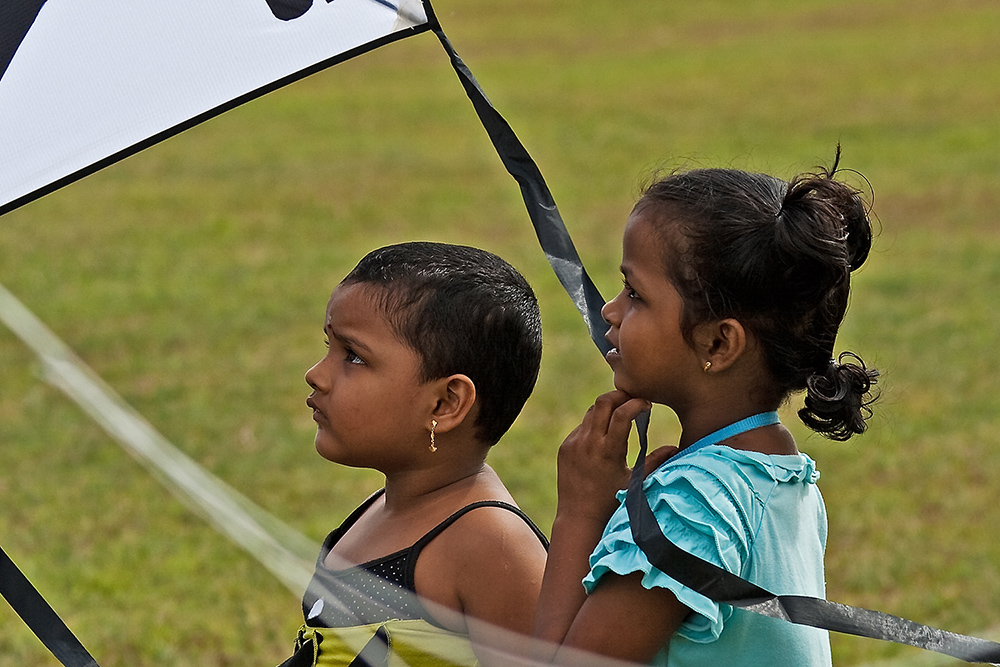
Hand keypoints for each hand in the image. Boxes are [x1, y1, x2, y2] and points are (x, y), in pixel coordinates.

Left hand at [555, 391, 652, 522]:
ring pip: (591, 412)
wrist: (579, 518)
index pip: (622, 413)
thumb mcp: (636, 482)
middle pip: (603, 401)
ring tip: (620, 419)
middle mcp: (588, 443)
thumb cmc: (612, 503)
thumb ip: (655, 461)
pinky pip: (581, 427)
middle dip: (620, 396)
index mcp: (609, 451)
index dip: (637, 402)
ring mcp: (574, 443)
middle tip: (632, 401)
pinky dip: (595, 426)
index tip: (647, 405)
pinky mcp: (565, 447)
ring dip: (607, 410)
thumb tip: (675, 447)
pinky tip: (604, 439)